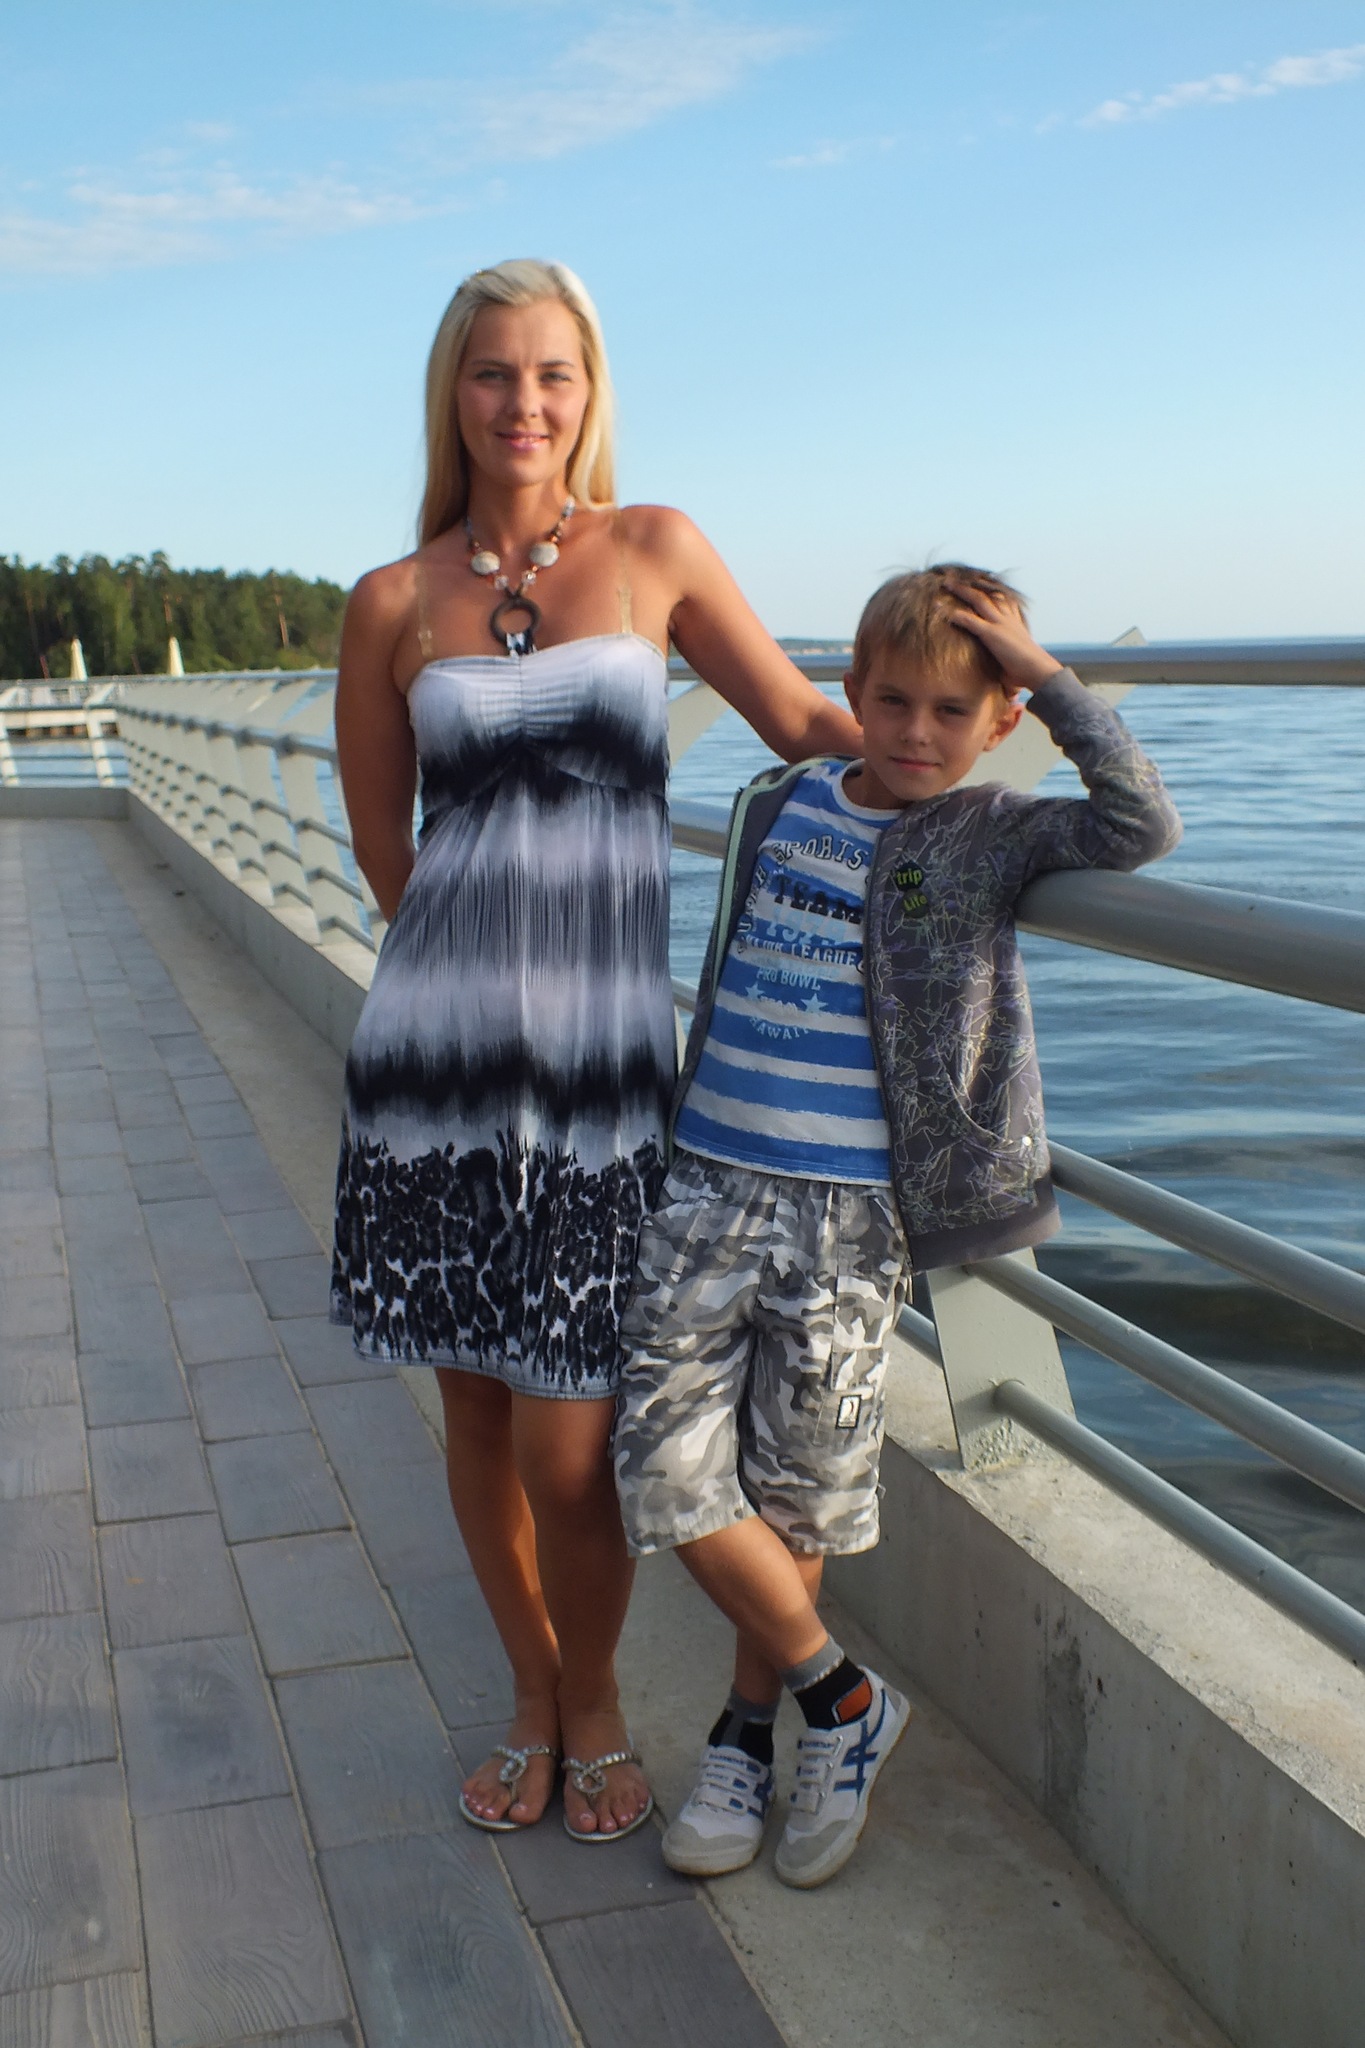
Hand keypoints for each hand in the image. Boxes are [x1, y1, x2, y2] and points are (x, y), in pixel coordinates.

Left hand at [944, 576, 1062, 694]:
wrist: (1039, 671)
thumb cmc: (1029, 673)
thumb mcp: (1016, 663)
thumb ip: (1006, 666)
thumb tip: (1007, 689)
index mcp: (1015, 623)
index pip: (1004, 601)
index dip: (991, 591)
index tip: (980, 584)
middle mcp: (1007, 619)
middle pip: (988, 595)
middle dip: (972, 586)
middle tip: (957, 579)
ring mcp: (1000, 624)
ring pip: (978, 600)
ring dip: (961, 591)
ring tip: (946, 584)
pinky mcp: (991, 633)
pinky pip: (969, 620)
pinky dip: (953, 614)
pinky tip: (939, 609)